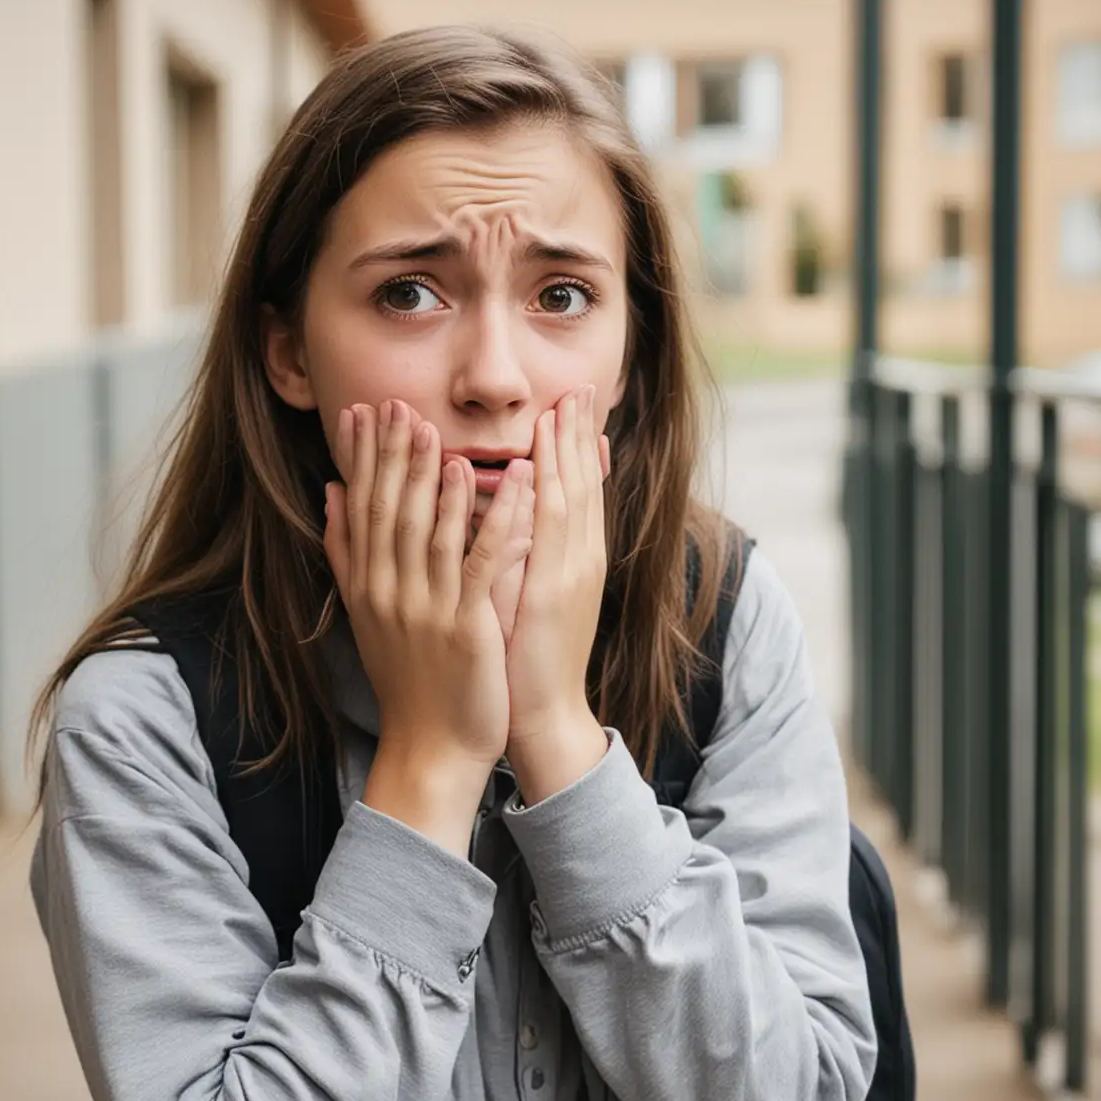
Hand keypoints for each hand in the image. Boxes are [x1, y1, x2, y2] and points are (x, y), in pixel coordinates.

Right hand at [324, 400, 532, 782]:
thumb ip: (347, 552)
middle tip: (396, 402)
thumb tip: (331, 494)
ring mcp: (425, 607)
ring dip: (433, 476)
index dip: (363, 457)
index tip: (362, 411)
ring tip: (437, 429)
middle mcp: (389, 591)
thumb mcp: (366, 613)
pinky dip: (491, 516)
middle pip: (389, 509)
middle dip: (393, 453)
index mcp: (368, 585)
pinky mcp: (465, 624)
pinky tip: (500, 480)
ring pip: (428, 529)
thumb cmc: (407, 681)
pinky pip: (479, 560)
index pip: (361, 508)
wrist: (429, 747)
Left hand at [503, 385, 612, 797]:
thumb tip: (516, 510)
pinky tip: (535, 463)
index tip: (573, 402)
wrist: (545, 715)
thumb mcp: (531, 594)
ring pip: (572, 496)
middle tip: (578, 386)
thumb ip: (526, 551)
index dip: (579, 445)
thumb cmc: (528, 658)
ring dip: (566, 448)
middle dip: (580, 433)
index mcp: (577, 559)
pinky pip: (550, 534)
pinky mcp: (552, 593)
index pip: (582, 489)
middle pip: (584, 483)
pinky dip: (545, 494)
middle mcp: (582, 559)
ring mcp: (572, 573)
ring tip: (563, 405)